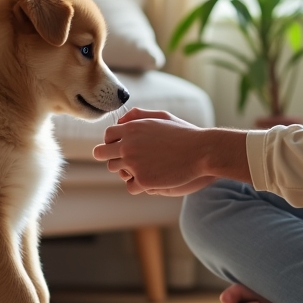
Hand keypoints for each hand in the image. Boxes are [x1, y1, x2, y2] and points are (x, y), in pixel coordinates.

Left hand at [93, 107, 208, 193]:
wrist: (201, 151)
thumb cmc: (184, 133)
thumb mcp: (163, 117)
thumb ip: (139, 116)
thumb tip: (121, 121)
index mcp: (132, 128)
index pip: (108, 135)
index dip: (113, 141)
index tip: (121, 146)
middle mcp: (128, 145)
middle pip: (101, 153)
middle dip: (110, 156)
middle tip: (124, 160)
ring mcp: (134, 164)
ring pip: (114, 170)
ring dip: (125, 170)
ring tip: (142, 169)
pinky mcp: (143, 180)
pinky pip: (130, 186)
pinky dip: (138, 185)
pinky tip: (149, 180)